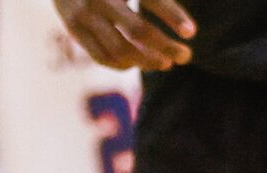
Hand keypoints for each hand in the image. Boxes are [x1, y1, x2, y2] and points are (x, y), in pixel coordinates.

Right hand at [53, 0, 193, 69]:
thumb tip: (186, 28)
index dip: (173, 14)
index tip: (191, 32)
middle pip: (139, 30)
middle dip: (164, 46)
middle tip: (185, 56)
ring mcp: (84, 14)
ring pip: (120, 49)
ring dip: (146, 60)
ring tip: (164, 63)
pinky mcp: (74, 29)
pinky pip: (102, 56)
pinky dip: (122, 64)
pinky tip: (137, 63)